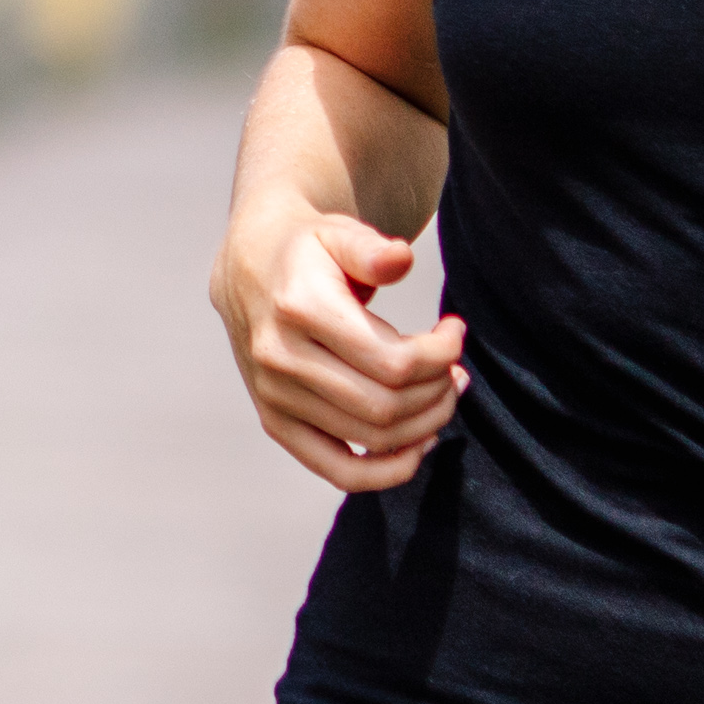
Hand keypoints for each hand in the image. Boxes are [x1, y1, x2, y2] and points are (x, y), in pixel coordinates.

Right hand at [229, 209, 461, 494]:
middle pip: (388, 405)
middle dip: (439, 391)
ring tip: (441, 393)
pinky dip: (387, 471)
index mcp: (299, 309)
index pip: (394, 361)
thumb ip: (371, 248)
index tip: (455, 331)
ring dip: (425, 424)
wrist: (248, 269)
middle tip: (454, 368)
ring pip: (373, 437)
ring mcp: (275, 396)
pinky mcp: (275, 422)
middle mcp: (280, 358)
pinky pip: (338, 470)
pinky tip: (418, 446)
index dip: (442, 354)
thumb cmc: (306, 251)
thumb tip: (399, 260)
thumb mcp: (338, 232)